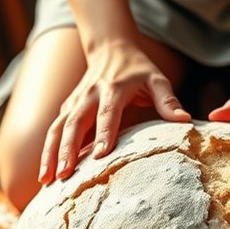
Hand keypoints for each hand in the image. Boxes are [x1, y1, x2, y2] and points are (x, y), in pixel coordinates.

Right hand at [40, 38, 190, 182]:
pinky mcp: (67, 108)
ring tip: (46, 180)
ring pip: (57, 128)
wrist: (110, 48)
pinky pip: (54, 131)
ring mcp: (74, 102)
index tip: (98, 156)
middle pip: (74, 124)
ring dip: (50, 154)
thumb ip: (168, 100)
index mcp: (113, 89)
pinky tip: (45, 174)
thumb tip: (185, 121)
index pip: (107, 114)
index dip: (102, 134)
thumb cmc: (138, 69)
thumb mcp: (156, 79)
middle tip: (64, 175)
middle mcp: (88, 95)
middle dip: (67, 150)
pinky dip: (48, 151)